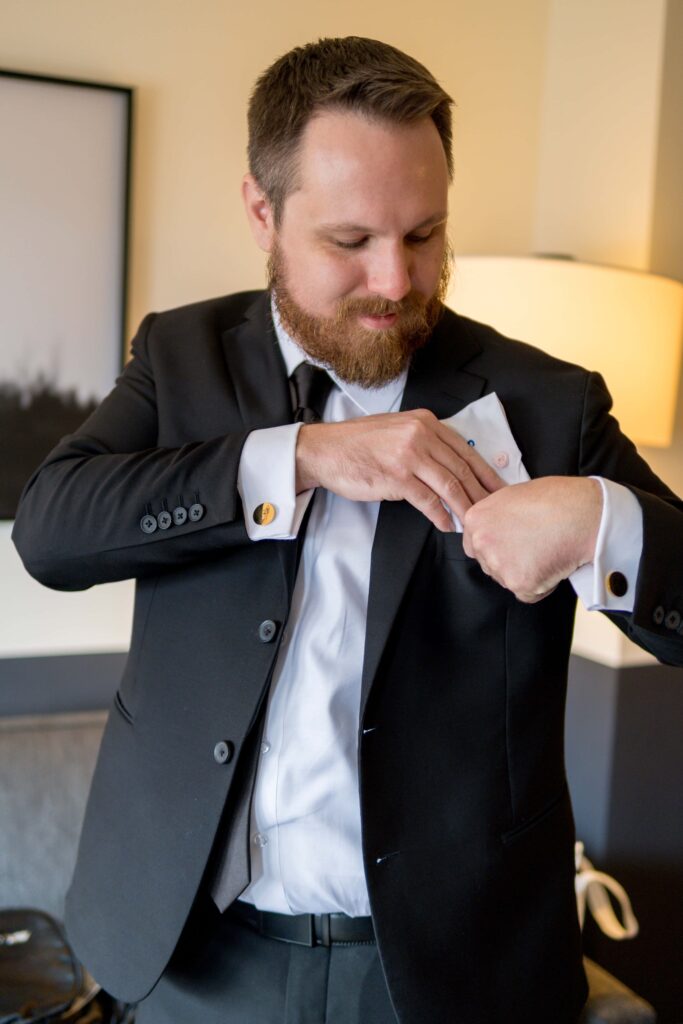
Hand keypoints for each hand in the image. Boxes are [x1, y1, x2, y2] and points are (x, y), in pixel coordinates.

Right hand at [295, 409, 504, 530]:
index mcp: (425, 422)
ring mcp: (409, 455)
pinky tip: (446, 525)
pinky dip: (440, 515)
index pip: (465, 450)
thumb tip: (451, 465)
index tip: (499, 489)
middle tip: (494, 511)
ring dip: (464, 508)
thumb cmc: (358, 444)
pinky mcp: (397, 477)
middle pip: (462, 469)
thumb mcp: (398, 430)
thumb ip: (425, 441)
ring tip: (473, 523)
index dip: (485, 473)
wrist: (325, 450)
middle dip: (481, 493)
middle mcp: (421, 435)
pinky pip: (428, 500)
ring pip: (450, 485)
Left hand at [462, 476, 602, 602]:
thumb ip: (498, 515)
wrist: (584, 514)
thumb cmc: (557, 499)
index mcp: (476, 519)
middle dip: (509, 560)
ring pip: (508, 579)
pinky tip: (554, 563)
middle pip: (489, 564)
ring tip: (548, 550)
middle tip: (535, 546)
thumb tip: (497, 527)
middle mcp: (482, 543)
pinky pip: (529, 593)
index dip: (495, 546)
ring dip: (526, 572)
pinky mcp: (520, 583)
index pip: (474, 545)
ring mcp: (500, 565)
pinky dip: (542, 585)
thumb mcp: (515, 496)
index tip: (510, 544)